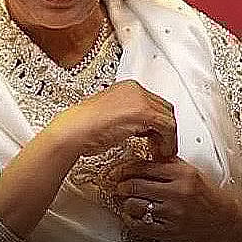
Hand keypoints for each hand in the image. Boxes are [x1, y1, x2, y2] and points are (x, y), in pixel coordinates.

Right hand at [48, 79, 177, 159]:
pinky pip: (167, 127)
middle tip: (160, 146)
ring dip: (168, 137)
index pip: (153, 102)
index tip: (155, 137)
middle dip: (165, 129)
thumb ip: (128, 117)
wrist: (74, 131)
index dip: (157, 122)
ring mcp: (140, 99)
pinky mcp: (143, 112)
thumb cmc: (83, 128)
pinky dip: (168, 142)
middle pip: (164, 108)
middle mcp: (135, 89)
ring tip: (160, 152)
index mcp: (126, 87)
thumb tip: (142, 128)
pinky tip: (160, 153)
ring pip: (168, 117)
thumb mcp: (110, 117)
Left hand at [114, 157, 241, 241]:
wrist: (228, 225)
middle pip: (135, 185)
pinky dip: (131, 220)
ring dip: (126, 202)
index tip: (121, 170)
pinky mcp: (170, 232)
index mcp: (183, 174)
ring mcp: (173, 214)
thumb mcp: (193, 173)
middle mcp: (178, 193)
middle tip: (120, 185)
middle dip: (122, 185)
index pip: (145, 166)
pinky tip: (131, 215)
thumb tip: (145, 154)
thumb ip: (169, 164)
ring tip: (128, 200)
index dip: (127, 168)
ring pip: (135, 205)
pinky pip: (140, 225)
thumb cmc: (211, 198)